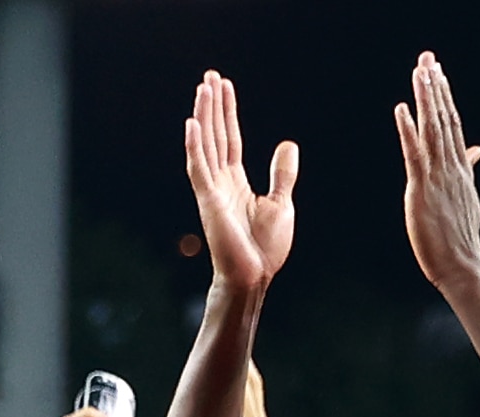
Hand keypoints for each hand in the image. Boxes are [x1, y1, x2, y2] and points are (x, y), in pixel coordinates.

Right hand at [189, 70, 300, 294]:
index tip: (224, 87)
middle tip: (209, 76)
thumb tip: (287, 144)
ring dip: (203, 117)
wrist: (254, 277)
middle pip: (214, 136)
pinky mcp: (208, 202)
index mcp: (235, 183)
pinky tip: (192, 124)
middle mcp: (220, 183)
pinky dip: (194, 147)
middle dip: (212, 106)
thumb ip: (282, 173)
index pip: (229, 140)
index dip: (227, 113)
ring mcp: (212, 192)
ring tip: (203, 89)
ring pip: (205, 146)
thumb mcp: (282, 203)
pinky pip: (198, 169)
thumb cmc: (265, 249)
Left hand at [394, 55, 479, 294]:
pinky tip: (401, 109)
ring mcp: (438, 177)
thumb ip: (468, 168)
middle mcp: (452, 166)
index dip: (445, 96)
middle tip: (427, 59)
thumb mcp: (467, 196)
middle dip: (435, 87)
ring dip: (426, 99)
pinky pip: (415, 154)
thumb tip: (477, 148)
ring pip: (433, 129)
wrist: (463, 266)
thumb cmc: (461, 238)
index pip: (453, 124)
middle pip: (444, 118)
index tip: (438, 72)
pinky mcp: (422, 190)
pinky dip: (408, 130)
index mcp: (460, 168)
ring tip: (420, 72)